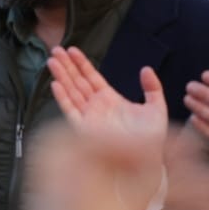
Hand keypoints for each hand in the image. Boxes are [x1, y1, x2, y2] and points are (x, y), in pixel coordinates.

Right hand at [47, 47, 167, 159]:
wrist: (147, 160)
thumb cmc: (152, 139)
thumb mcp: (156, 108)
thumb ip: (152, 88)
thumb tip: (146, 69)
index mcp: (110, 99)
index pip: (92, 77)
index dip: (82, 63)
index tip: (72, 49)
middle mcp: (96, 106)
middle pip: (78, 81)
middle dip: (67, 66)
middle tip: (56, 49)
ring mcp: (89, 117)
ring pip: (72, 92)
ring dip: (62, 77)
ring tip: (52, 60)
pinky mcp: (84, 129)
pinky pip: (71, 111)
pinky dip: (63, 98)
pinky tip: (56, 84)